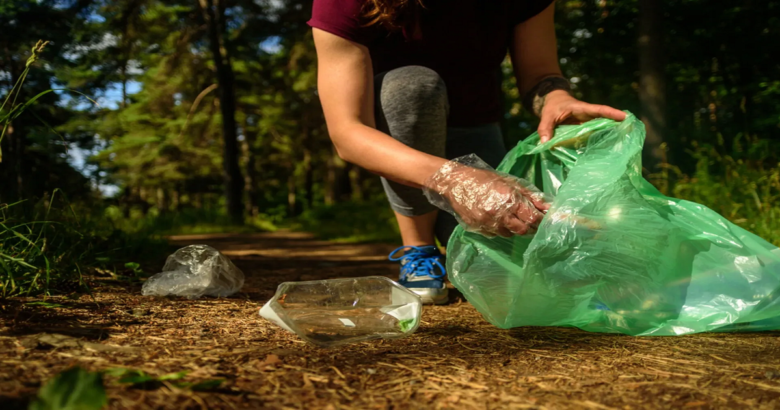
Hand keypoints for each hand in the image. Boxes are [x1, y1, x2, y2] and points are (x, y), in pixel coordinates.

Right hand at [423, 155, 549, 237]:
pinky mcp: (479, 230)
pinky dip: (500, 228)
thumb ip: (530, 196)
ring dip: (514, 227)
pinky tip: (495, 218)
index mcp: (509, 199)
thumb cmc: (484, 179)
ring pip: (510, 234)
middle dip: (529, 226)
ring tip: (509, 216)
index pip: (532, 218)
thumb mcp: (509, 182)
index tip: (543, 218)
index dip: (540, 220)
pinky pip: (496, 234)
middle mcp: (499, 215)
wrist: (456, 184)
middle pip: (523, 230)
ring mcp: (488, 224)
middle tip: (529, 219)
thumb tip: (548, 207)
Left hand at [537, 90, 625, 142]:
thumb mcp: (546, 116)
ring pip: (603, 126)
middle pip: (606, 118)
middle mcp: (588, 115)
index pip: (598, 110)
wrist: (554, 104)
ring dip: (613, 132)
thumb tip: (545, 143)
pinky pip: (595, 134)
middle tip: (632, 130)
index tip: (624, 116)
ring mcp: (588, 122)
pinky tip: (608, 149)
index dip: (611, 113)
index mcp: (581, 109)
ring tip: (626, 141)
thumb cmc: (552, 108)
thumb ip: (545, 129)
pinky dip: (602, 139)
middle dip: (618, 123)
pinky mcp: (586, 129)